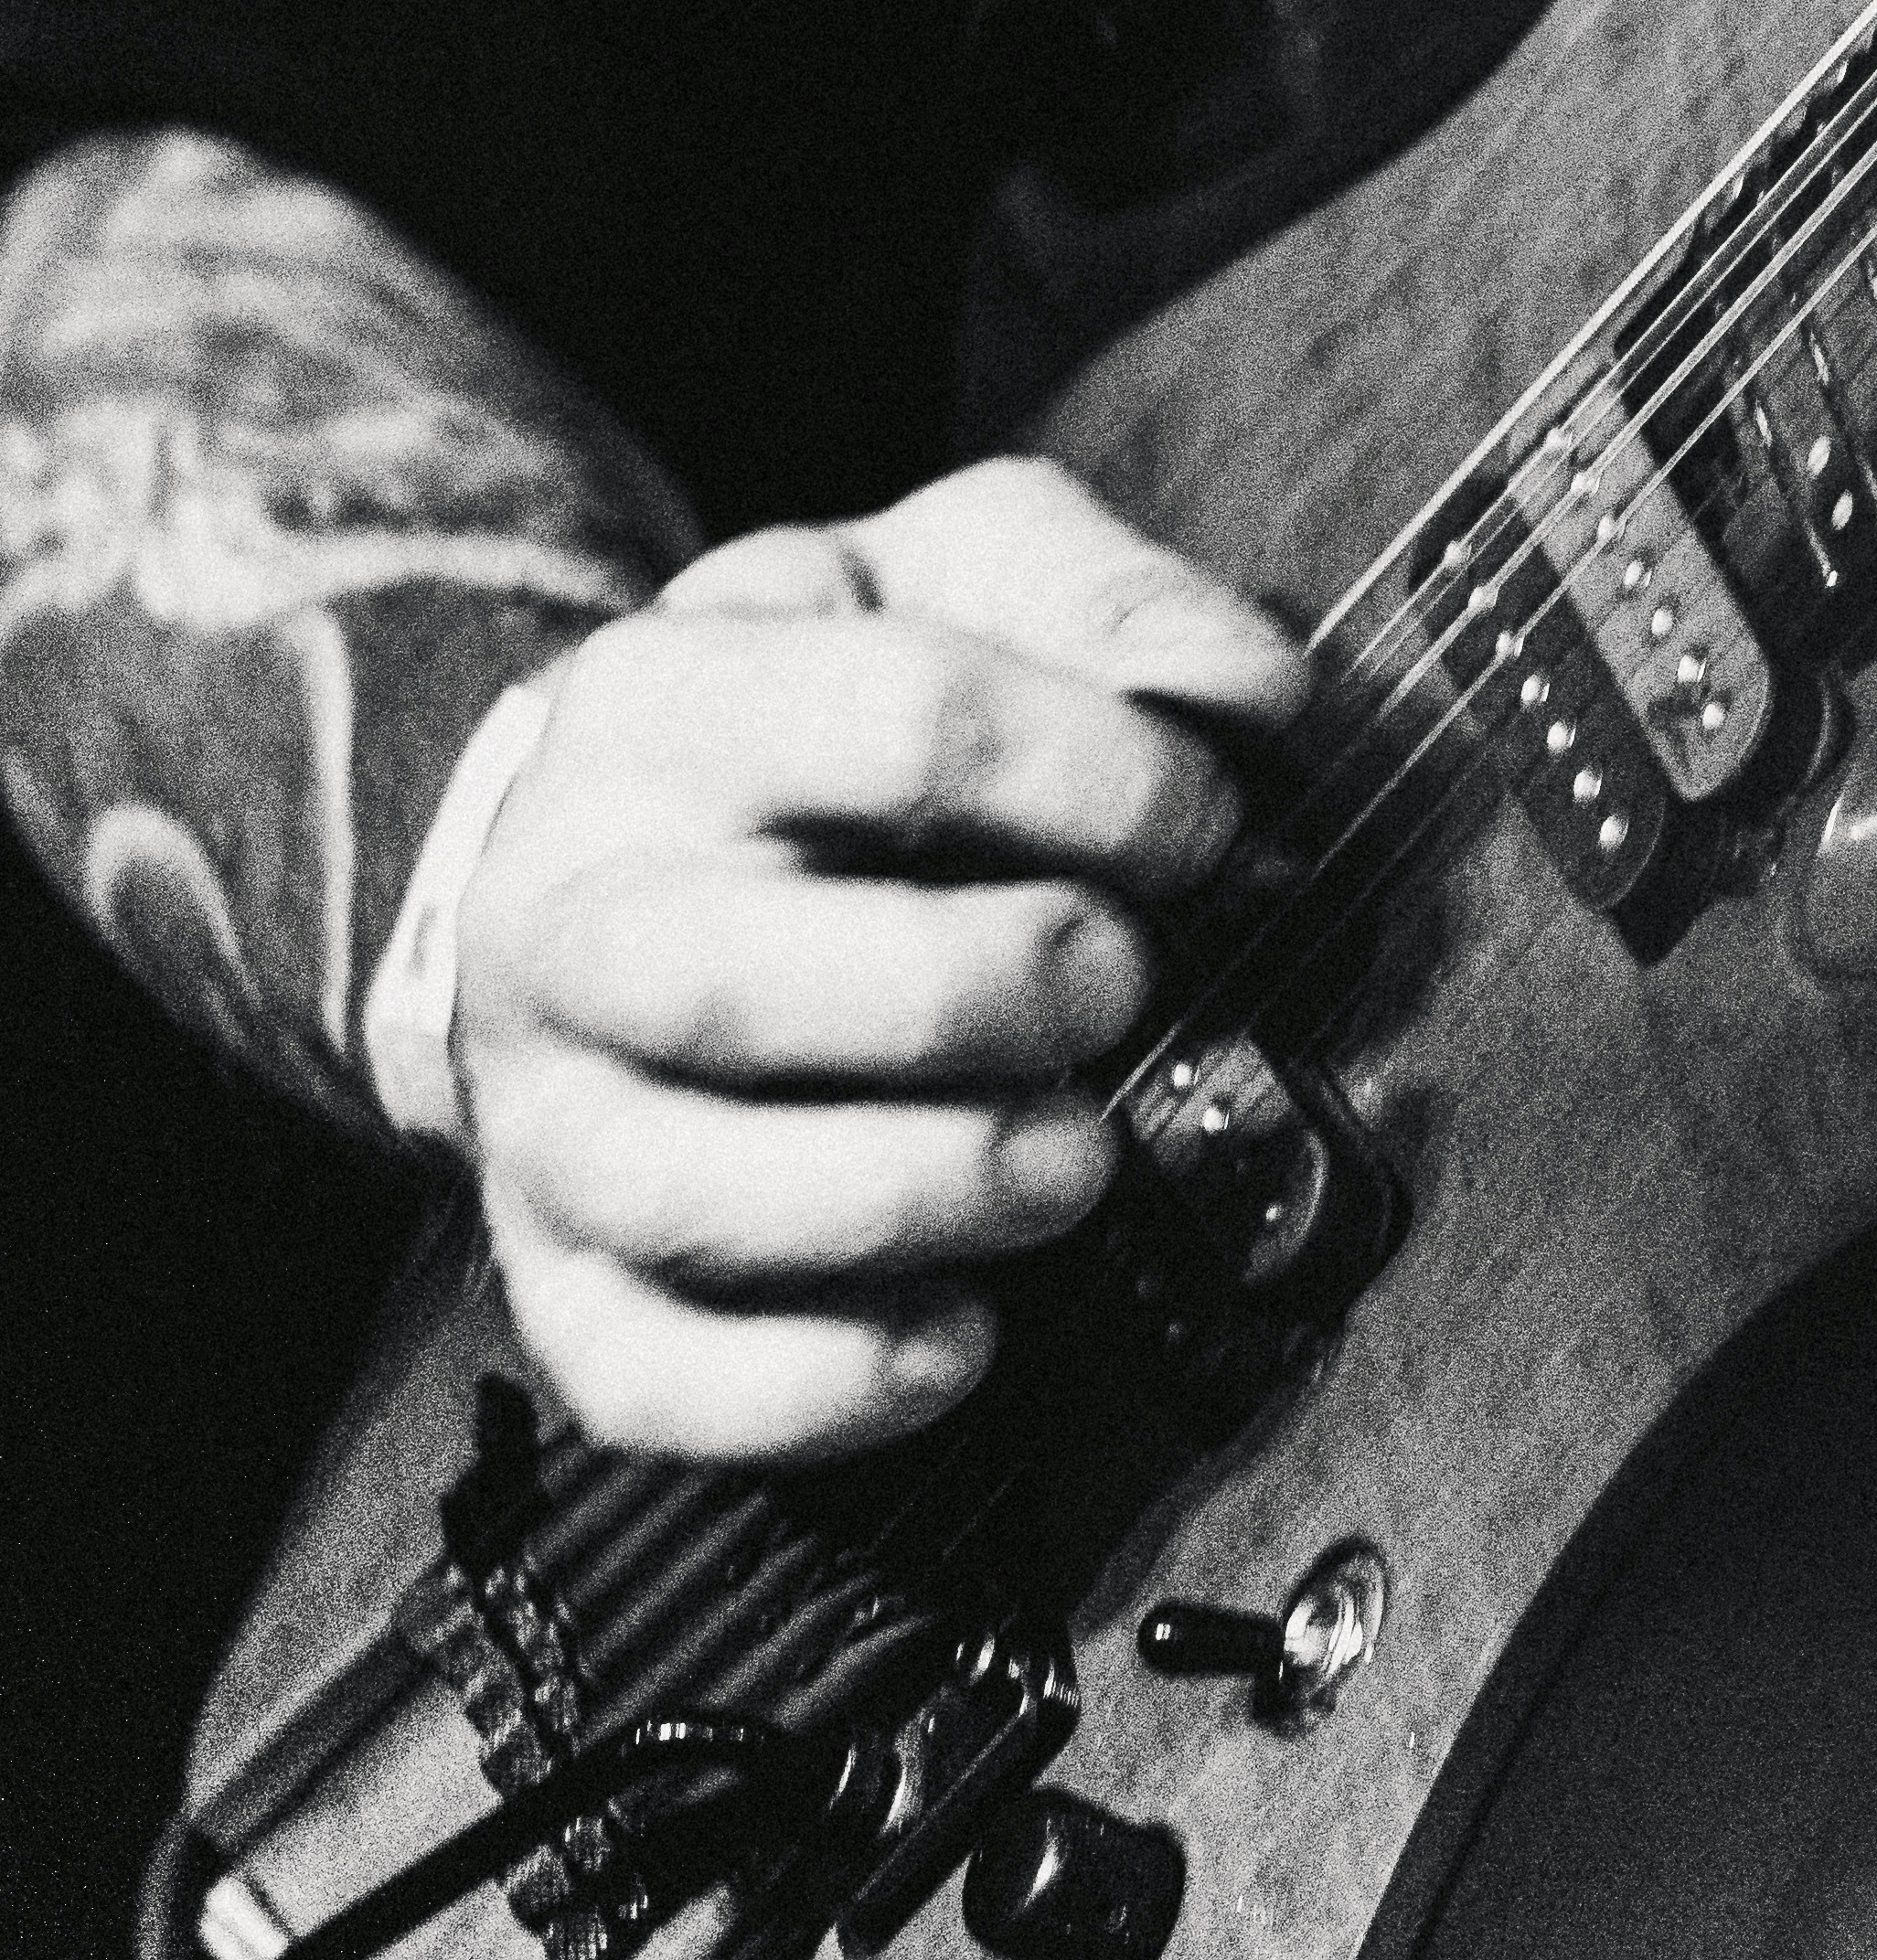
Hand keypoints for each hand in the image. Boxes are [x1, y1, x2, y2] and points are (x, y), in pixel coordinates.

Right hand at [447, 454, 1307, 1462]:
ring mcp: (542, 1110)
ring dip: (924, 1195)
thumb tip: (1250, 702)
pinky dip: (821, 1386)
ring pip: (691, 1195)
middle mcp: (567, 911)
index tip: (1207, 821)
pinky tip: (963, 1336)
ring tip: (1075, 1164)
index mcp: (664, 700)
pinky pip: (650, 1376)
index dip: (1102, 777)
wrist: (601, 847)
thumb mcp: (955, 573)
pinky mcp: (556, 1280)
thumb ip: (1108, 602)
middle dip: (981, 995)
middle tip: (1124, 985)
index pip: (898, 724)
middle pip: (740, 982)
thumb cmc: (823, 704)